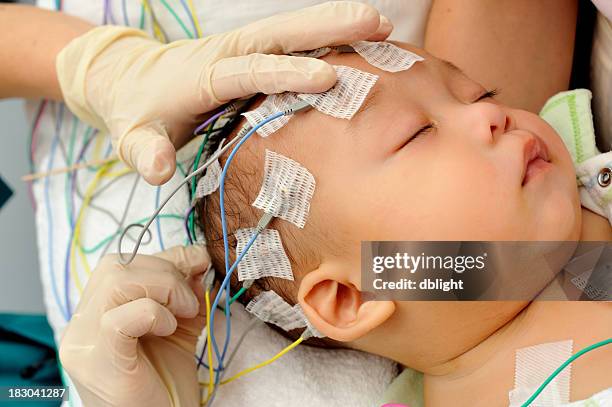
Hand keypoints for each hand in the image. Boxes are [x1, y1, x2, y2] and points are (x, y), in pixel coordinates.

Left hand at [56, 1, 392, 184]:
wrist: (132, 80)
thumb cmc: (139, 113)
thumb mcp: (133, 136)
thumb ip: (145, 152)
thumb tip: (159, 170)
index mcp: (205, 76)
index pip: (249, 70)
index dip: (286, 73)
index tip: (327, 78)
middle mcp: (229, 52)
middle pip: (281, 34)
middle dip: (328, 27)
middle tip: (376, 22)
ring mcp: (243, 48)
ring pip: (293, 31)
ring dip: (336, 25)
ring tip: (382, 25)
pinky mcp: (253, 52)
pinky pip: (293, 41)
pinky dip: (327, 37)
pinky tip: (360, 41)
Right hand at [59, 245, 209, 406]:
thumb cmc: (164, 383)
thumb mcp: (178, 326)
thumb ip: (183, 292)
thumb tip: (196, 258)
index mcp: (95, 313)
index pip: (121, 264)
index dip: (163, 258)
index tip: (197, 263)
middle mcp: (80, 325)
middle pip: (115, 267)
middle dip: (165, 271)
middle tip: (190, 299)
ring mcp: (83, 342)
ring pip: (116, 282)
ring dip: (163, 288)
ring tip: (182, 313)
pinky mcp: (97, 360)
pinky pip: (119, 317)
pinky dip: (153, 314)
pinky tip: (168, 330)